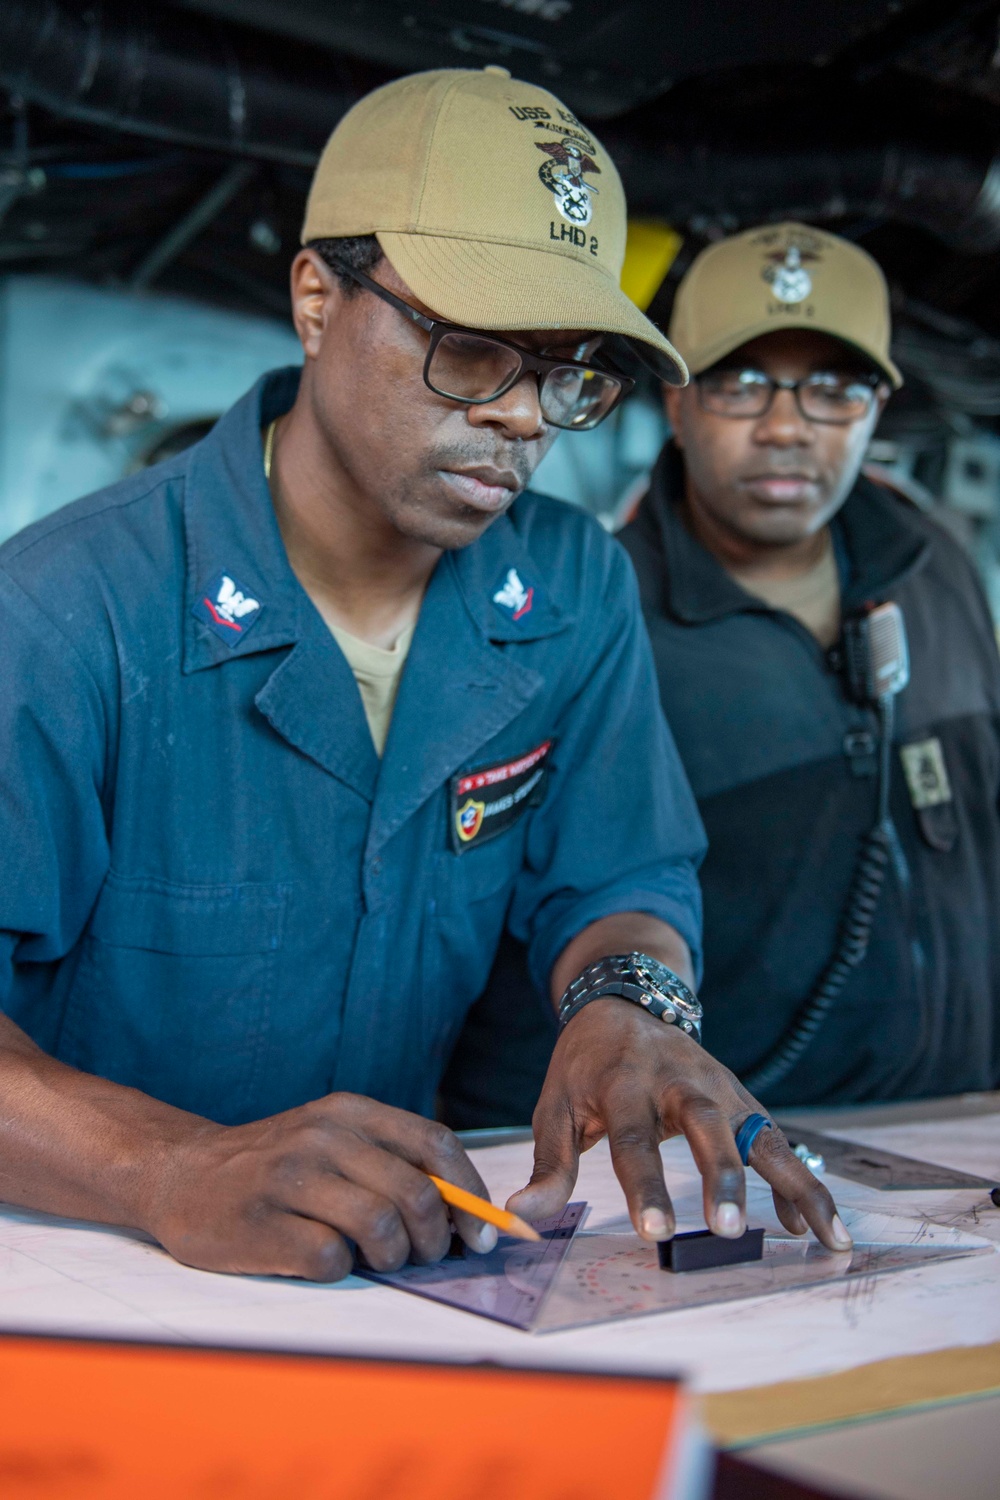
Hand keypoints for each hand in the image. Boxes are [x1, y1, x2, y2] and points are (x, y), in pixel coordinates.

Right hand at [143, 1094, 496, 1280]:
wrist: (179, 1174)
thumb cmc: (274, 1167)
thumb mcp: (332, 1139)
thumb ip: (391, 1160)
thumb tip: (465, 1215)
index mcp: (349, 1111)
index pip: (435, 1144)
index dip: (470, 1193)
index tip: (480, 1233)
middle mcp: (321, 1136)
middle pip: (415, 1191)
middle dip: (437, 1238)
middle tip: (428, 1257)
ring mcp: (288, 1179)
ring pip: (380, 1226)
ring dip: (394, 1257)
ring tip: (380, 1261)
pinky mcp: (259, 1226)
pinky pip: (330, 1260)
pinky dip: (341, 1271)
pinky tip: (325, 1261)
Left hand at [507, 999, 852, 1250]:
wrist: (626, 1003)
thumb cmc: (586, 1066)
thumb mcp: (556, 1105)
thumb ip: (549, 1165)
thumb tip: (521, 1216)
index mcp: (625, 1082)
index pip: (634, 1138)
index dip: (645, 1184)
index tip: (653, 1230)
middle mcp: (680, 1080)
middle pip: (708, 1125)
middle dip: (723, 1177)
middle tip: (729, 1230)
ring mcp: (720, 1087)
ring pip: (762, 1133)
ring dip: (795, 1184)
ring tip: (826, 1238)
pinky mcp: (743, 1099)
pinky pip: (776, 1142)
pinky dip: (800, 1182)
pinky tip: (811, 1228)